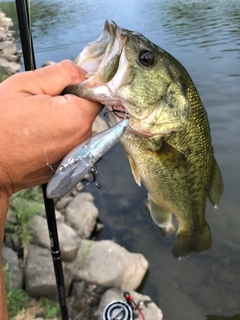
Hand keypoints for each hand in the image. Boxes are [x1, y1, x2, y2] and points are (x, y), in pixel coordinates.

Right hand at [0, 60, 102, 195]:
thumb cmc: (0, 125)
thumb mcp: (24, 86)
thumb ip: (60, 73)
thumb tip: (82, 72)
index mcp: (76, 117)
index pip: (97, 94)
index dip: (81, 86)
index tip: (64, 86)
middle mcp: (82, 139)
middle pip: (87, 111)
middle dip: (70, 103)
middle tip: (41, 104)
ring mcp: (76, 155)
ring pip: (78, 127)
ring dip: (64, 120)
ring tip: (37, 122)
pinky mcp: (68, 165)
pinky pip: (71, 143)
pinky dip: (60, 136)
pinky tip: (39, 136)